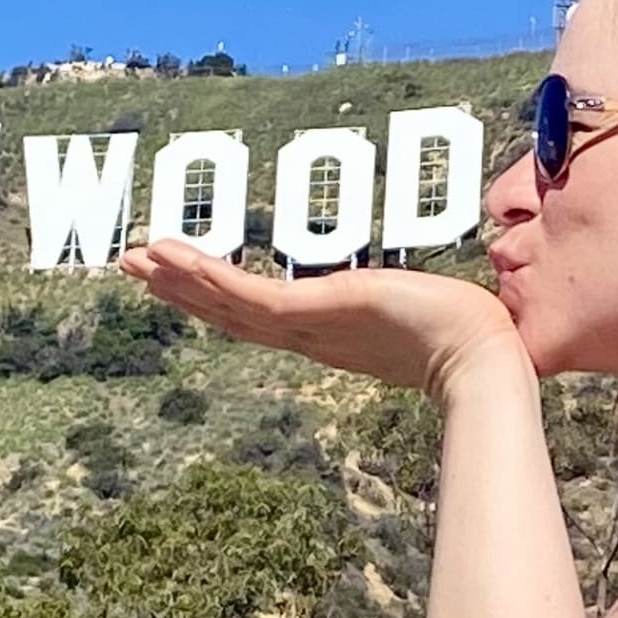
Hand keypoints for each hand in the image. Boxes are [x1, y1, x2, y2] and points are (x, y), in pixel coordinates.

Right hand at [118, 239, 527, 393]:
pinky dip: (204, 275)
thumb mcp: (428, 311)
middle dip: (181, 288)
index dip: (217, 298)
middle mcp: (310, 335)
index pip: (260, 315)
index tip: (183, 280)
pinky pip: (246, 294)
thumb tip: (442, 292)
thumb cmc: (472, 338)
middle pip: (230, 312)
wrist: (483, 360)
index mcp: (330, 335)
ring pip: (228, 303)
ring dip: (179, 279)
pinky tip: (170, 257)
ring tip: (135, 258)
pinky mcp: (313, 312)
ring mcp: (308, 326)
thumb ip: (417, 304)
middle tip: (134, 265)